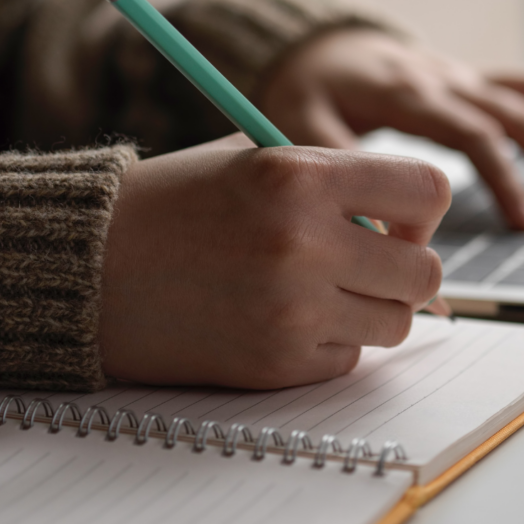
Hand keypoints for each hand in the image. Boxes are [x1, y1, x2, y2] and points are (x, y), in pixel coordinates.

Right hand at [100, 133, 450, 388]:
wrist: (94, 268)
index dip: (423, 208)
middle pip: (426, 271)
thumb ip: (340, 180)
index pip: (430, 190)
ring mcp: (292, 311)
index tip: (398, 219)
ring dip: (372, 307)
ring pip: (397, 322)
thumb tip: (411, 227)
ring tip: (324, 288)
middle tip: (368, 261)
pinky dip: (332, 340)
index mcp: (301, 175)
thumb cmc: (178, 204)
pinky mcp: (276, 364)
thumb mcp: (257, 159)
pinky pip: (349, 358)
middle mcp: (304, 243)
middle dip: (406, 267)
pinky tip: (287, 318)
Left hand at [261, 30, 523, 229]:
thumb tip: (386, 253)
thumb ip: (343, 186)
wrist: (318, 46)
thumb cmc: (309, 90)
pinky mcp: (468, 80)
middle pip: (522, 116)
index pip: (476, 135)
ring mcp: (462, 76)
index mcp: (410, 94)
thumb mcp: (305, 129)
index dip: (507, 180)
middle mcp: (446, 79)